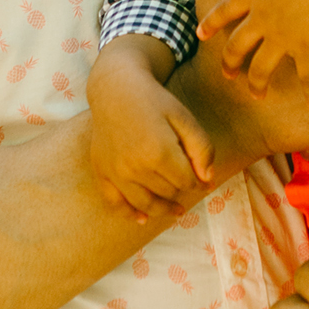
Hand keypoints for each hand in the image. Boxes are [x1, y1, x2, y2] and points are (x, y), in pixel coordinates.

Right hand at [87, 50, 214, 218]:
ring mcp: (115, 172)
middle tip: (186, 181)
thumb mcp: (184, 118)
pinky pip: (115, 203)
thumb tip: (207, 181)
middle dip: (181, 189)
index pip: (187, 181)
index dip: (199, 182)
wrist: (115, 90)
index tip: (203, 179)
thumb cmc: (154, 101)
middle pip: (168, 192)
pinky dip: (129, 213)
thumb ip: (202, 148)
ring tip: (177, 211)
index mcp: (159, 151)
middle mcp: (135, 166)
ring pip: (146, 203)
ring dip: (163, 209)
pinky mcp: (101, 172)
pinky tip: (142, 219)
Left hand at [197, 0, 308, 94]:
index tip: (201, 34)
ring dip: (258, 83)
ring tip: (257, 94)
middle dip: (230, 62)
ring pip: (261, 68)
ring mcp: (281, 38)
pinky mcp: (305, 51)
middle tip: (227, 74)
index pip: (225, 10)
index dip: (212, 22)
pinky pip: (307, 78)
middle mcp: (262, 20)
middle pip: (237, 46)